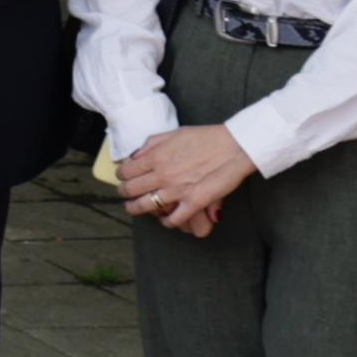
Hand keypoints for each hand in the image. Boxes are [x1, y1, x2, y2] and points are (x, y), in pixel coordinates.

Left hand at [115, 123, 255, 237]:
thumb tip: (135, 156)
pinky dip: (166, 222)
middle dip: (124, 193)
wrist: (234, 146)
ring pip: (146, 206)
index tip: (123, 177)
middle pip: (131, 189)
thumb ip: (151, 145)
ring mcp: (176, 190)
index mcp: (156, 157)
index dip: (121, 176)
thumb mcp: (174, 134)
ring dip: (136, 209)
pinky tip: (164, 220)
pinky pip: (173, 219)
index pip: (126, 171)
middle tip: (125, 194)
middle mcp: (162, 174)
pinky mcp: (193, 202)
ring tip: (134, 209)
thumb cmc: (206, 137)